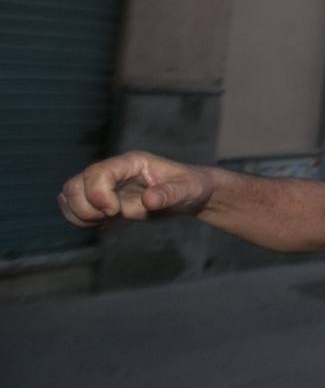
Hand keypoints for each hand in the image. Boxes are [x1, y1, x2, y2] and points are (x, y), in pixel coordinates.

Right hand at [58, 151, 212, 227]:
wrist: (190, 195)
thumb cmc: (191, 187)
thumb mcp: (188, 190)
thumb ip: (170, 193)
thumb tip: (150, 200)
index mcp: (132, 163)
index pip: (97, 172)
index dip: (98, 193)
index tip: (115, 212)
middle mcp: (113, 171)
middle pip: (74, 184)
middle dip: (86, 207)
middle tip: (112, 217)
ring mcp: (105, 185)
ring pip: (69, 195)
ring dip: (80, 214)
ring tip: (106, 221)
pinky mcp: (103, 200)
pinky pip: (74, 208)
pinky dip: (81, 220)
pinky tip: (104, 224)